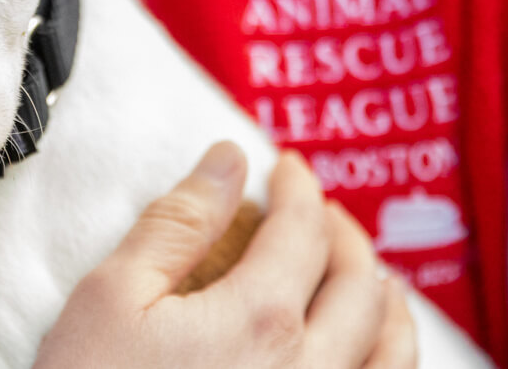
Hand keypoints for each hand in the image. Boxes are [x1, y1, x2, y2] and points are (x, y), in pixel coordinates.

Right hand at [0, 142, 416, 367]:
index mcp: (128, 338)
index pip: (189, 222)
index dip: (220, 176)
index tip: (237, 149)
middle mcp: (233, 361)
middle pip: (301, 243)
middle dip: (311, 198)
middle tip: (301, 174)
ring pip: (367, 305)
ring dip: (366, 256)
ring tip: (352, 232)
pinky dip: (395, 337)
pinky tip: (383, 329)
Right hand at [34, 143, 415, 367]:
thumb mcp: (113, 296)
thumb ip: (177, 224)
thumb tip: (228, 159)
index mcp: (261, 320)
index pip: (302, 232)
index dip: (298, 189)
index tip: (287, 167)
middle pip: (359, 289)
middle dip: (345, 237)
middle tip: (323, 214)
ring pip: (394, 356)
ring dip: (387, 305)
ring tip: (376, 283)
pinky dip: (392, 365)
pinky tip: (373, 359)